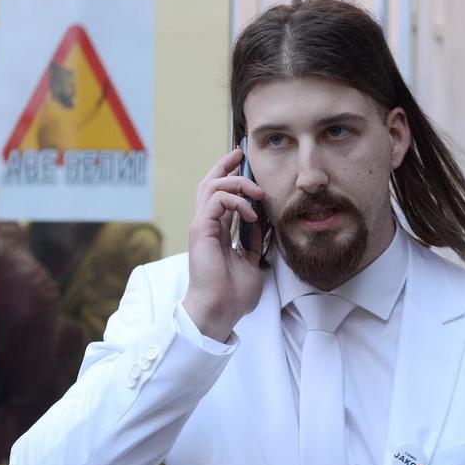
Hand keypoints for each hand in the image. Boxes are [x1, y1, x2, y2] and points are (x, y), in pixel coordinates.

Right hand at [182, 148, 265, 341]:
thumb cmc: (233, 293)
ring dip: (237, 183)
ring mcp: (201, 226)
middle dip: (225, 165)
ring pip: (211, 186)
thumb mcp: (251, 261)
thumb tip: (263, 223)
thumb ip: (254, 241)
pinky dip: (236, 200)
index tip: (243, 163)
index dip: (229, 176)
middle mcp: (206, 225)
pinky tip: (252, 214)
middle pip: (209, 183)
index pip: (218, 195)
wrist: (220, 310)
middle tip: (240, 154)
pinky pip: (216, 200)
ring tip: (257, 192)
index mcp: (216, 231)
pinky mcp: (201, 230)